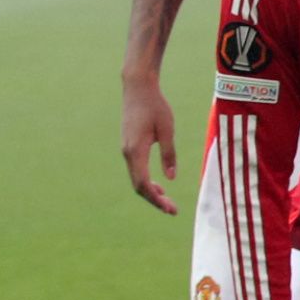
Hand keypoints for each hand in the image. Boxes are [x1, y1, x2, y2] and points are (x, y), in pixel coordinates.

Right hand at [121, 74, 180, 214]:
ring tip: (167, 201)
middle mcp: (128, 153)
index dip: (156, 199)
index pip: (144, 184)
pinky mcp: (129, 146)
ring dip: (150, 192)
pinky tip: (159, 185)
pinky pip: (136, 170)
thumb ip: (169, 154)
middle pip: (138, 185)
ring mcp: (126, 150)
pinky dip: (146, 181)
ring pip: (136, 178)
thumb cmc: (155, 106)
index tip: (171, 209)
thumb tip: (170, 178)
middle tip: (172, 210)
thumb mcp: (167, 129)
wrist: (137, 89)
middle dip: (155, 200)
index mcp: (136, 151)